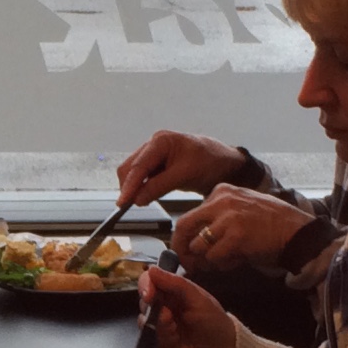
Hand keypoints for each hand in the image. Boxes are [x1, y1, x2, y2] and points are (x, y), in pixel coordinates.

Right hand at [114, 129, 251, 206]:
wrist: (225, 163)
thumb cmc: (211, 162)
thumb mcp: (185, 175)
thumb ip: (159, 186)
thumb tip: (137, 199)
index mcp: (161, 141)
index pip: (138, 166)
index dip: (128, 186)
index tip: (122, 203)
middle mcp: (154, 145)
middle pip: (130, 168)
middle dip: (128, 187)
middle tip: (129, 206)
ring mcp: (155, 154)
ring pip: (134, 173)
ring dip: (134, 188)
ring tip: (140, 202)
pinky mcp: (158, 164)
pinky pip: (143, 177)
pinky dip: (142, 188)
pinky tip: (146, 197)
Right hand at [138, 265, 236, 347]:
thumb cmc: (215, 324)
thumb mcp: (199, 299)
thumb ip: (176, 284)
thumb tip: (152, 270)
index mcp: (175, 294)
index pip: (153, 282)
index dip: (147, 283)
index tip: (148, 290)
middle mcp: (164, 309)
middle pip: (144, 298)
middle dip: (147, 299)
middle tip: (152, 301)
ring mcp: (159, 328)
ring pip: (143, 317)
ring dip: (155, 318)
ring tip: (172, 324)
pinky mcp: (157, 346)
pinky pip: (149, 337)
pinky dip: (159, 333)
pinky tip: (173, 335)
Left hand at [167, 186, 316, 278]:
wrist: (296, 231)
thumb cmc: (270, 224)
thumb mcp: (241, 208)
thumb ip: (217, 218)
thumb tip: (193, 240)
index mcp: (221, 191)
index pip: (189, 216)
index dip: (185, 238)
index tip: (188, 251)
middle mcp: (221, 201)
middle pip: (183, 227)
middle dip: (182, 250)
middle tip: (188, 264)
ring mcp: (228, 218)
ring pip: (198, 246)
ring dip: (206, 261)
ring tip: (222, 262)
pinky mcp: (236, 236)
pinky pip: (215, 257)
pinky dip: (222, 265)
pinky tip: (235, 262)